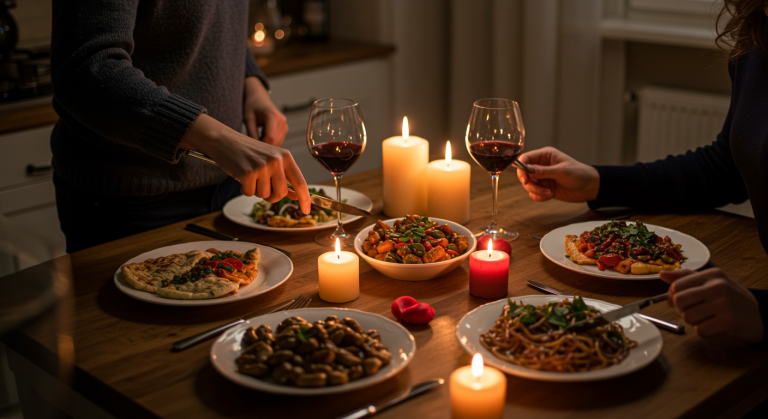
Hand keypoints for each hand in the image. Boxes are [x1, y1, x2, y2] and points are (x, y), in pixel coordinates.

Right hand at [180, 114, 310, 212]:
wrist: (226, 141)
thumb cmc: (250, 152)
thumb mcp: (271, 160)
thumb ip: (284, 177)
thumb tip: (297, 195)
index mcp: (286, 156)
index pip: (300, 182)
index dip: (305, 199)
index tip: (307, 210)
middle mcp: (277, 160)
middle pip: (281, 194)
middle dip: (271, 196)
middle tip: (262, 185)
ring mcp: (262, 166)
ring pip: (264, 195)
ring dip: (256, 190)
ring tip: (250, 176)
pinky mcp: (248, 173)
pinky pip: (249, 193)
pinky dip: (244, 189)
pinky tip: (242, 176)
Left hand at [244, 77, 287, 145]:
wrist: (259, 98)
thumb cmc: (252, 107)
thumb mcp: (248, 119)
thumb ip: (252, 134)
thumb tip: (255, 149)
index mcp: (273, 116)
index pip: (270, 138)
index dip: (261, 145)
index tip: (252, 147)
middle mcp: (282, 121)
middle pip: (275, 142)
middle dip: (264, 147)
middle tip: (253, 145)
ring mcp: (285, 125)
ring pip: (278, 143)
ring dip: (267, 145)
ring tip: (257, 138)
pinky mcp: (285, 129)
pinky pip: (278, 141)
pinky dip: (271, 142)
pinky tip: (262, 137)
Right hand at [516, 147, 599, 201]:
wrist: (590, 188)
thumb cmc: (579, 174)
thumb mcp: (561, 171)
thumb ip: (543, 171)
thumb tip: (527, 169)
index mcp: (545, 155)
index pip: (526, 158)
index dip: (522, 168)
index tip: (525, 179)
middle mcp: (542, 165)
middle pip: (524, 173)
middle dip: (529, 183)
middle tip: (538, 188)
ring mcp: (543, 177)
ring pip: (528, 185)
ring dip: (536, 191)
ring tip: (548, 193)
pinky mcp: (545, 188)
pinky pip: (534, 193)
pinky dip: (539, 196)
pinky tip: (550, 195)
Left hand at [661, 268, 764, 343]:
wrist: (761, 316)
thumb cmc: (731, 299)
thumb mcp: (712, 282)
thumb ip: (686, 277)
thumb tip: (662, 274)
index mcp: (712, 275)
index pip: (677, 286)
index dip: (672, 296)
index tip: (677, 301)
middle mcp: (718, 287)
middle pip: (679, 301)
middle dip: (681, 309)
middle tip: (693, 311)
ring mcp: (724, 304)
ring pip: (688, 317)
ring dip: (694, 321)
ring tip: (708, 317)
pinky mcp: (728, 322)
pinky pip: (700, 330)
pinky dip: (704, 331)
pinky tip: (715, 326)